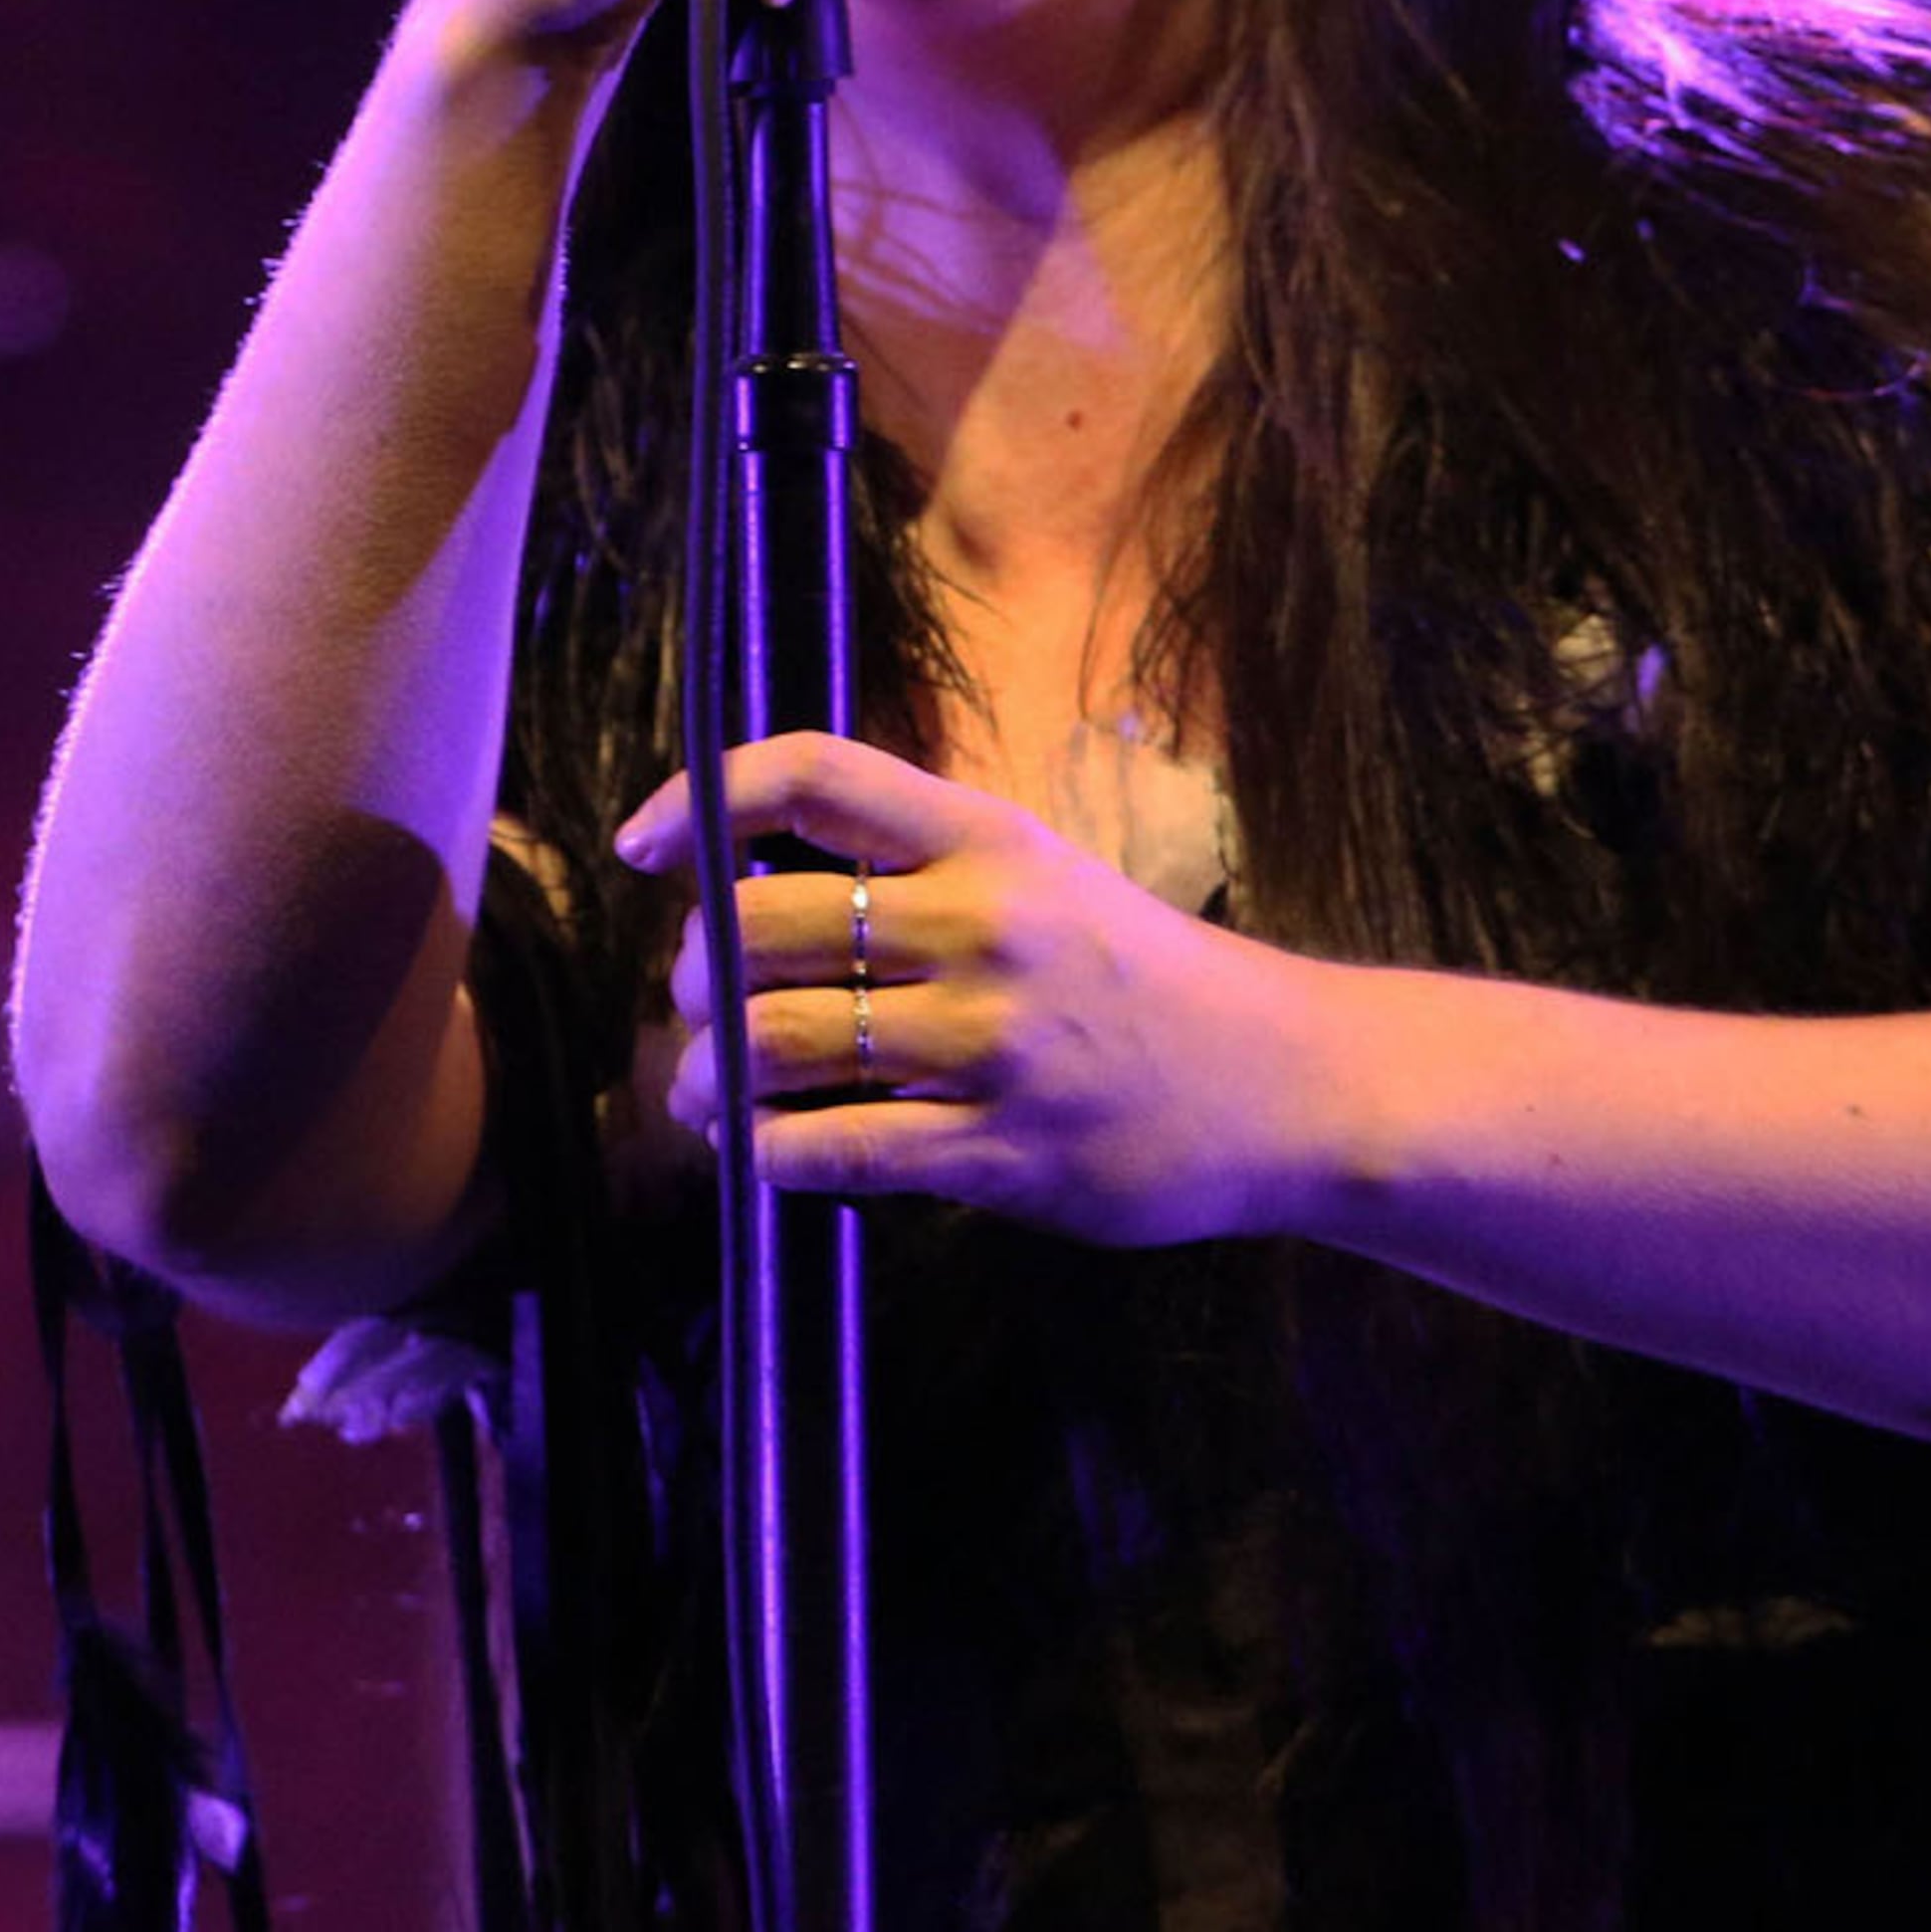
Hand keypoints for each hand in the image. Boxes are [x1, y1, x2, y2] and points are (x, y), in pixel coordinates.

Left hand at [613, 734, 1327, 1245]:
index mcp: (989, 839)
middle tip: (695, 1008)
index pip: (811, 775)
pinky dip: (770, 1156)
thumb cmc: (1144, 979)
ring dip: (712, 1077)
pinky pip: (837, 1151)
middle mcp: (984, 926)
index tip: (641, 845)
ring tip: (708, 1093)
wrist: (1289, 1082)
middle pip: (759, 925)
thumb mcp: (1047, 878)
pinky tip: (764, 1155)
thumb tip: (752, 889)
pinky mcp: (1003, 1151)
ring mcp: (993, 1042)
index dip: (701, 797)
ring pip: (780, 1044)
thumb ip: (923, 872)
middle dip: (694, 975)